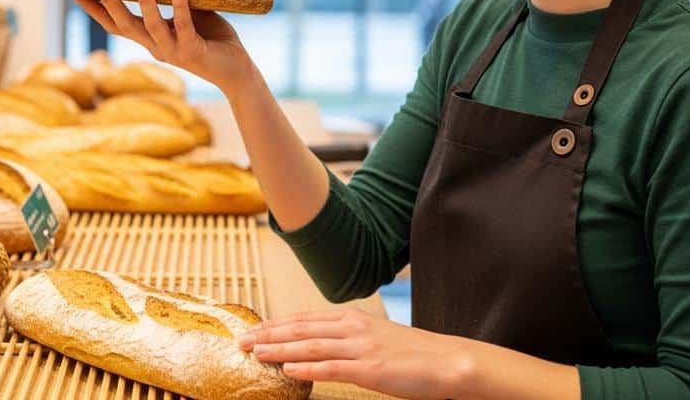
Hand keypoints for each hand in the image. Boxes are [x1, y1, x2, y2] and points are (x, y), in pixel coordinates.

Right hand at [74, 0, 254, 95]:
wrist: (238, 72)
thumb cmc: (213, 40)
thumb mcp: (189, 15)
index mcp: (152, 40)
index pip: (118, 26)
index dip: (97, 12)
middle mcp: (157, 47)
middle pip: (126, 27)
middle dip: (110, 7)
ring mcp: (174, 51)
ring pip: (152, 25)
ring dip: (144, 1)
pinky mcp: (193, 52)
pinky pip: (184, 25)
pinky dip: (179, 4)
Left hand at [237, 309, 477, 399]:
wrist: (448, 360)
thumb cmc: (412, 353)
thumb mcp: (375, 336)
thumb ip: (347, 337)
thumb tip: (318, 344)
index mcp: (352, 318)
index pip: (304, 319)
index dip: (275, 324)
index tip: (252, 329)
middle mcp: (352, 328)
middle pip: (300, 329)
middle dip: (268, 334)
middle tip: (241, 340)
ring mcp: (360, 347)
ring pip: (309, 346)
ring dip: (279, 349)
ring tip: (255, 352)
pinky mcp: (370, 368)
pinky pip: (331, 367)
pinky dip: (306, 368)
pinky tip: (288, 370)